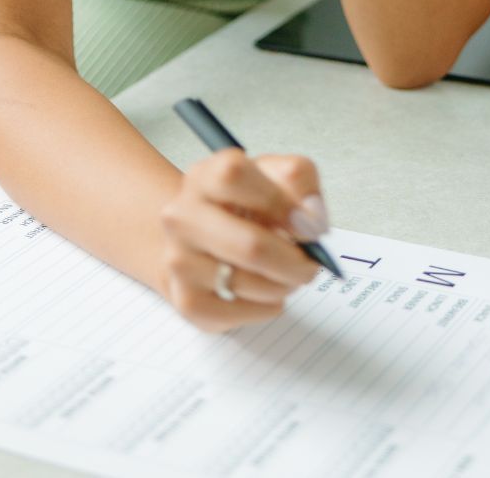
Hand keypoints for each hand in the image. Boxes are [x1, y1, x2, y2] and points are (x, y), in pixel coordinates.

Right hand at [158, 150, 329, 333]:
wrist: (198, 239)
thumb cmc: (243, 204)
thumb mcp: (273, 174)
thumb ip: (299, 179)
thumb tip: (311, 220)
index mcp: (204, 177)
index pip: (234, 177)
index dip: (279, 201)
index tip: (305, 223)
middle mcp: (182, 217)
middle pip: (250, 246)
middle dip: (293, 262)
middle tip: (309, 265)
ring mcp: (179, 260)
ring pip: (248, 284)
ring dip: (282, 285)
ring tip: (286, 275)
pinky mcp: (187, 300)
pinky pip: (239, 315)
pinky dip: (265, 308)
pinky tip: (266, 294)